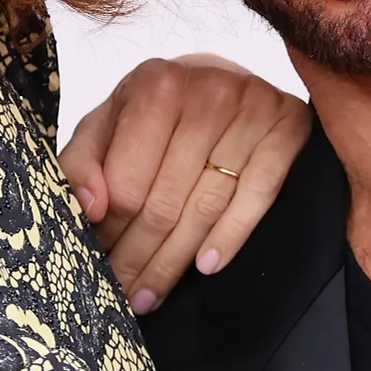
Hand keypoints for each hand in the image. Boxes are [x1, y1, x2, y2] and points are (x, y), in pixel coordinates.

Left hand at [57, 55, 311, 313]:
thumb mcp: (109, 122)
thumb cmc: (159, 109)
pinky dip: (231, 236)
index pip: (126, 182)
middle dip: (138, 257)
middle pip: (165, 201)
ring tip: (151, 294)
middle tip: (123, 294)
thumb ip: (82, 161)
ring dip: (175, 261)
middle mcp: (207, 94)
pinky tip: (207, 265)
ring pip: (207, 207)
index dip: (109, 230)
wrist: (224, 77)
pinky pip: (258, 196)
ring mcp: (253, 111)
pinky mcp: (288, 128)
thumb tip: (87, 207)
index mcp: (156, 86)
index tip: (96, 263)